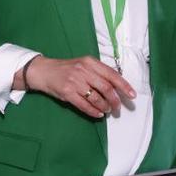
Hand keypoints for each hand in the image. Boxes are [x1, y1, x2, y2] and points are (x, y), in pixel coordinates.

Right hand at [21, 55, 135, 118]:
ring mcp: (75, 82)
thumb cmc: (66, 69)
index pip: (111, 74)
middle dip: (115, 100)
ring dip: (105, 107)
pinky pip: (85, 105)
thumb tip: (116, 87)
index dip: (123, 85)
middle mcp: (83, 70)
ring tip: (107, 110)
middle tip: (118, 108)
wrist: (44, 71)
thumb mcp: (83, 65)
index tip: (132, 95)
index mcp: (90, 62)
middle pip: (106, 88)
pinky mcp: (67, 92)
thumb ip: (97, 73)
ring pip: (96, 98)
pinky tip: (98, 114)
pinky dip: (94, 111)